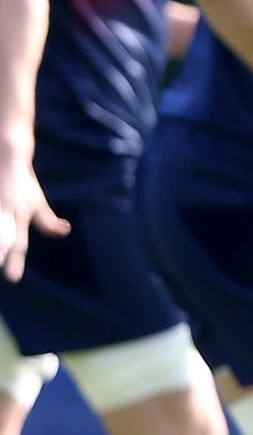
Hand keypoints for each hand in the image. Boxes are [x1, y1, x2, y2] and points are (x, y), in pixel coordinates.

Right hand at [0, 149, 67, 281]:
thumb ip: (46, 221)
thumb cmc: (22, 183)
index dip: (16, 260)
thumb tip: (65, 231)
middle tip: (1, 269)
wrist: (8, 155)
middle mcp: (6, 210)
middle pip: (3, 234)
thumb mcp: (36, 201)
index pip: (19, 242)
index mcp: (19, 214)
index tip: (12, 279)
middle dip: (0, 249)